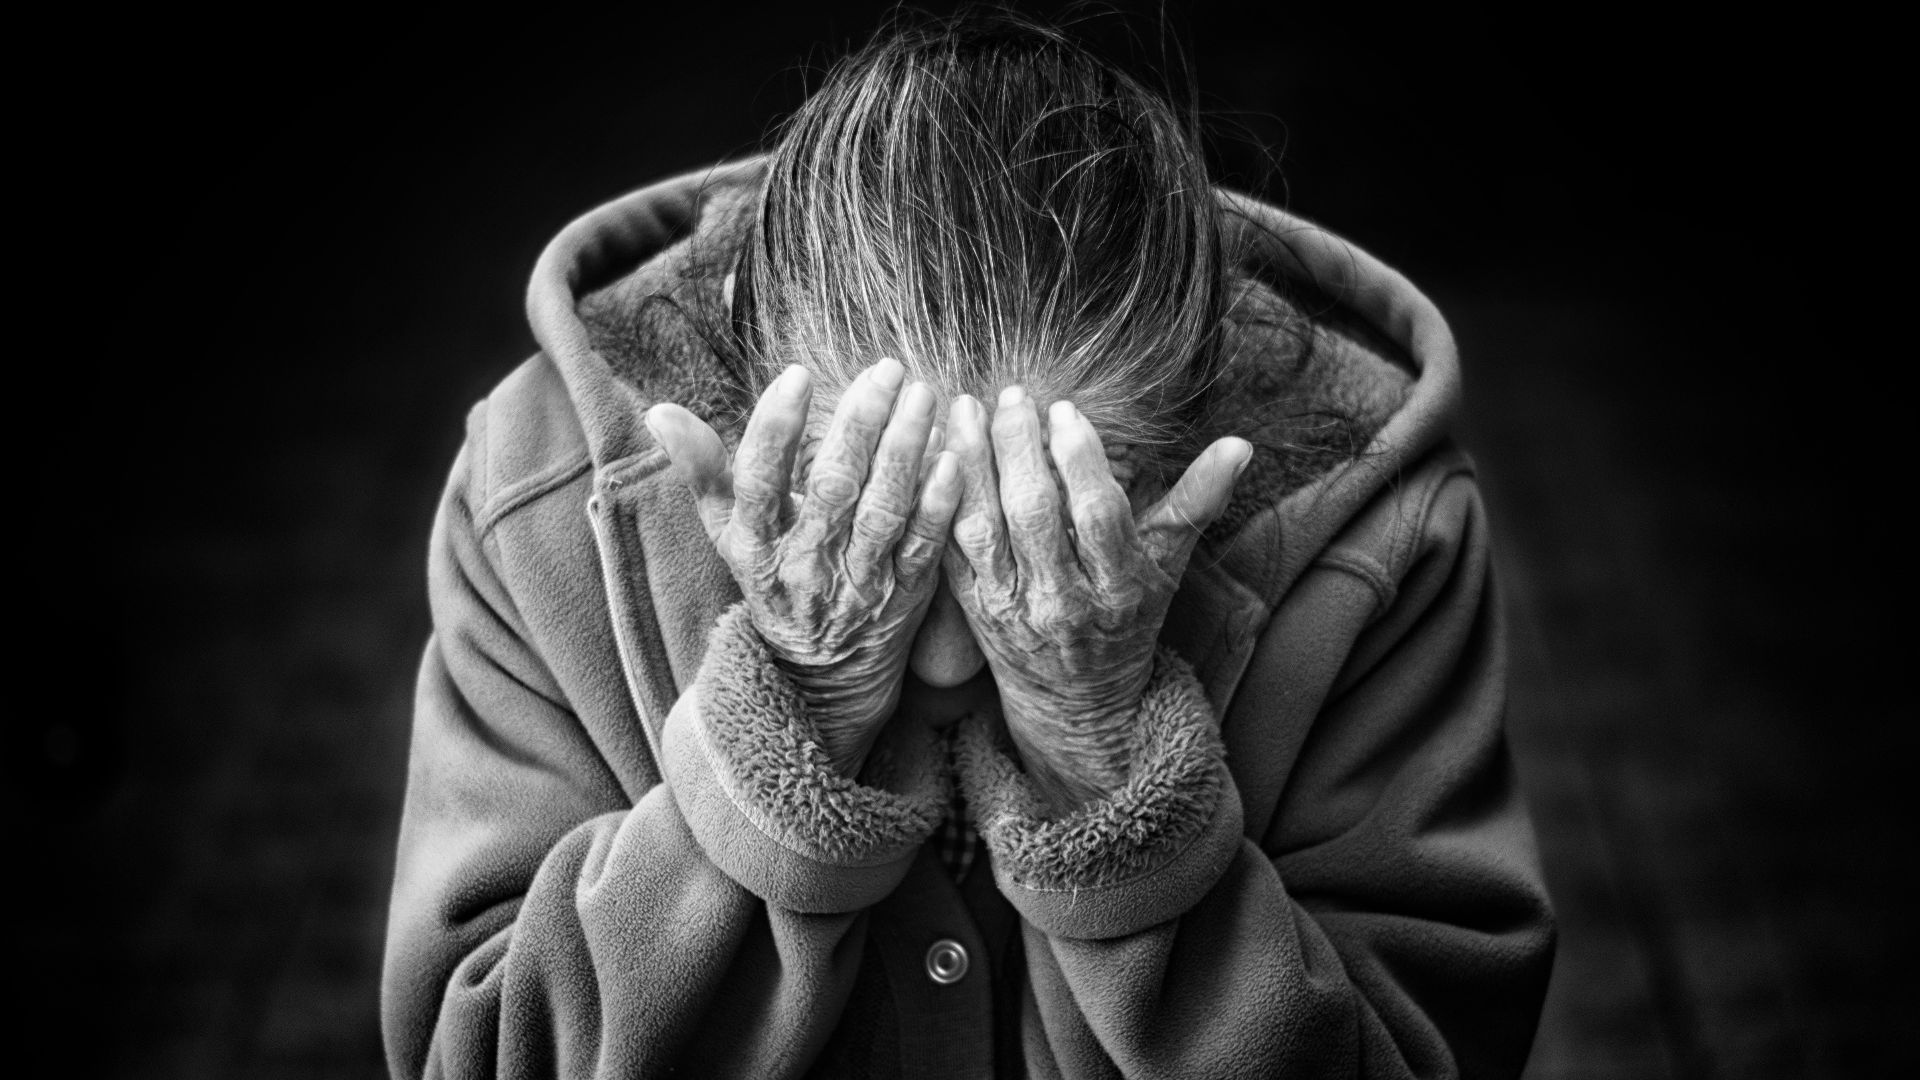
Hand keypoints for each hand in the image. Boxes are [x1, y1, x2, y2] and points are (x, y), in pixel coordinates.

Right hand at [646, 359, 960, 775]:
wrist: (822, 676)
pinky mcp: (904, 598)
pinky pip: (923, 548)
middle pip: (831, 488)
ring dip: (905, 451)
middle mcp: (805, 564)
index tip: (797, 375)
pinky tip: (953, 460)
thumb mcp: (728, 534)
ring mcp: (857, 583)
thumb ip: (702, 470)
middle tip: (885, 370)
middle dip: (860, 424)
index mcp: (756, 544)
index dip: (775, 428)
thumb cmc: (774, 581)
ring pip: (882, 512)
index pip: (758, 480)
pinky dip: (938, 505)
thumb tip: (658, 412)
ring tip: (922, 395)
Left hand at [944, 387, 1249, 810]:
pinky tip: (934, 455)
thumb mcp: (1168, 568)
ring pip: (984, 528)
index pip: (1098, 515)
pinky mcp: (972, 608)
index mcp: (1118, 587)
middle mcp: (1063, 600)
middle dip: (1020, 449)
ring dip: (971, 465)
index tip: (1064, 410)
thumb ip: (1198, 502)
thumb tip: (1242, 445)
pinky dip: (940, 502)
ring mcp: (1012, 607)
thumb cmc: (1128, 621)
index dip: (1080, 460)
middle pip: (1035, 515)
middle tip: (1012, 396)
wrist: (1078, 703)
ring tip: (964, 409)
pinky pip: (950, 549)